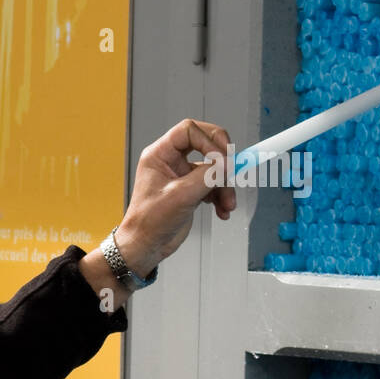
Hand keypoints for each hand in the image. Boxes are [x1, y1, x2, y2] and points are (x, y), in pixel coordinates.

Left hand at [79, 119, 235, 306]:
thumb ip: (206, 177)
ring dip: (224, 186)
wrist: (146, 247)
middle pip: (205, 144)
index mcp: (159, 155)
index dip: (209, 141)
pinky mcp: (191, 190)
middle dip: (222, 160)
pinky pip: (213, 185)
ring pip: (213, 168)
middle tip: (233, 170)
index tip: (223, 159)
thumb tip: (227, 165)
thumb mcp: (181, 196)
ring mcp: (182, 175)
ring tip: (228, 204)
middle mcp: (171, 161)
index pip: (189, 131)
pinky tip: (222, 210)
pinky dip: (221, 197)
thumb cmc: (149, 222)